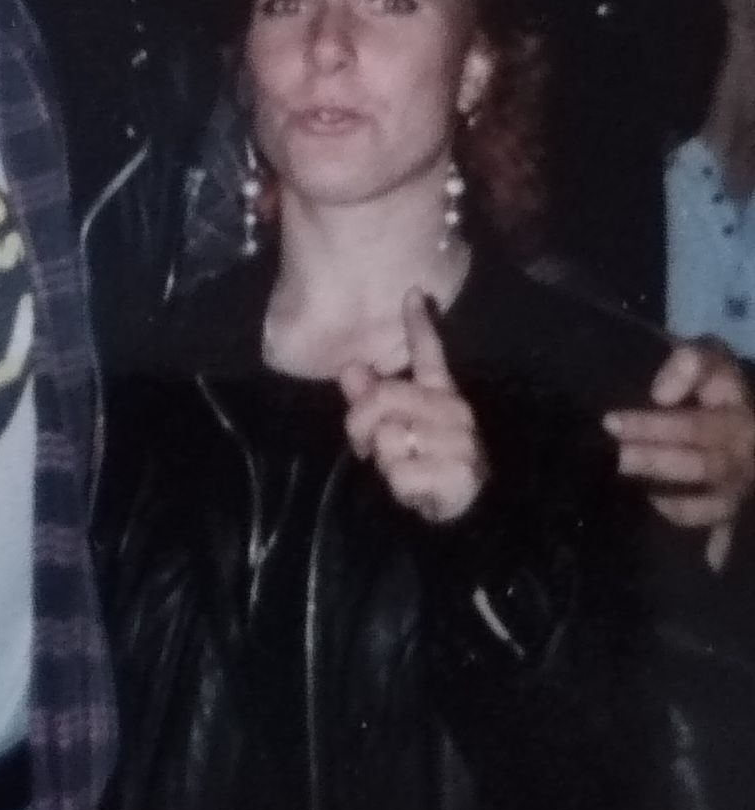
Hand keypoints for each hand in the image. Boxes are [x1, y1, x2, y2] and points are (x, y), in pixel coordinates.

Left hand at [342, 290, 486, 524]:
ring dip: (382, 461)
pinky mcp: (459, 472)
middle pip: (385, 397)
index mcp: (440, 396)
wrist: (461, 518)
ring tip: (402, 470)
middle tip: (365, 447)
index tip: (412, 291)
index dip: (419, 324)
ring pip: (389, 437)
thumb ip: (369, 401)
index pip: (429, 355)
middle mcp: (454, 411)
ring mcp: (460, 441)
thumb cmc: (423, 468)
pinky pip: (400, 471)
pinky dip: (399, 487)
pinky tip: (417, 491)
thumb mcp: (394, 432)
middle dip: (359, 423)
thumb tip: (349, 368)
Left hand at [604, 340, 754, 569]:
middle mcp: (742, 461)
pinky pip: (728, 531)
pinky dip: (718, 546)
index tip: (611, 422)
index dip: (653, 426)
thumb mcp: (711, 359)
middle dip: (657, 463)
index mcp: (737, 421)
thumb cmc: (717, 386)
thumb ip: (690, 365)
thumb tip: (661, 396)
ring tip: (643, 496)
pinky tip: (708, 561)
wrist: (746, 414)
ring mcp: (740, 489)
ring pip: (714, 506)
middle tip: (618, 458)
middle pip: (701, 467)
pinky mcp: (734, 509)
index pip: (694, 427)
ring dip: (678, 505)